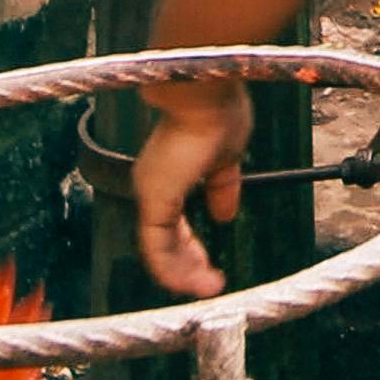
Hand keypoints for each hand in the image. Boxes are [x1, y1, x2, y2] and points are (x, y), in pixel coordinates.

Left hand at [128, 84, 248, 297]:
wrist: (204, 91)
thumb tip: (225, 215)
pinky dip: (175, 272)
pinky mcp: (154, 201)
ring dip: (184, 275)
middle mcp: (154, 186)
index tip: (210, 262)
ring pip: (160, 251)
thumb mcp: (228, 157)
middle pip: (166, 240)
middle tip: (210, 281)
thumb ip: (222, 188)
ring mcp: (151, 194)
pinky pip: (157, 250)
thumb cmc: (217, 110)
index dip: (191, 245)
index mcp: (170, 174)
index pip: (173, 222)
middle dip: (188, 265)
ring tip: (209, 288)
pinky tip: (196, 282)